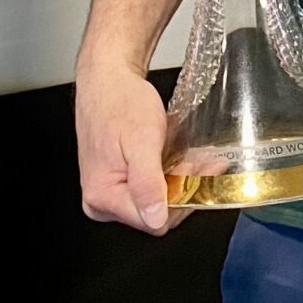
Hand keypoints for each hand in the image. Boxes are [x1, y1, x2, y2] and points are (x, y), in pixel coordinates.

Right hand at [74, 59, 184, 234]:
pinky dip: (170, 175)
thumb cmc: (119, 102)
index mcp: (102, 196)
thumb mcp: (141, 141)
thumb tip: (154, 218)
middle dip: (183, 189)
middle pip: (157, 214)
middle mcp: (101, 201)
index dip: (182, 199)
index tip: (199, 174)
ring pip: (158, 201)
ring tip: (194, 157)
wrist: (107, 79)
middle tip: (201, 162)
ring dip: (180, 181)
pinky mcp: (117, 184)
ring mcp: (108, 194)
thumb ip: (147, 183)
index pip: (155, 222)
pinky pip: (151, 189)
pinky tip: (181, 158)